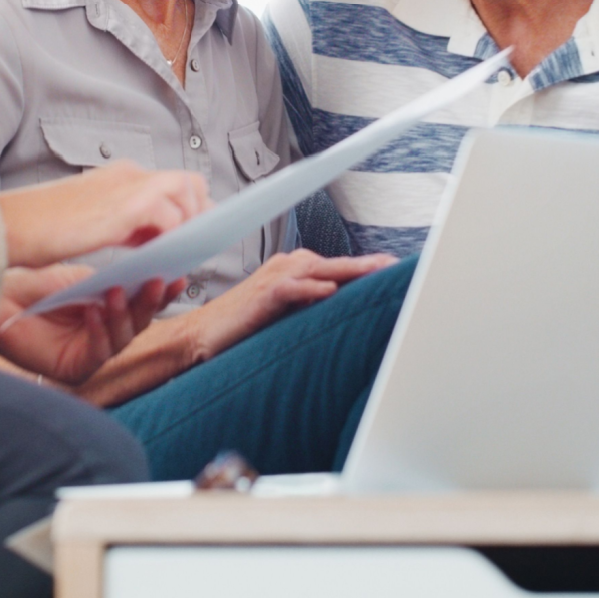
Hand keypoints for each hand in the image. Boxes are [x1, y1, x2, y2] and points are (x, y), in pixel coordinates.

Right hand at [0, 162, 210, 267]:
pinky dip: (173, 235)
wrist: (8, 226)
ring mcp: (125, 187)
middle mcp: (127, 174)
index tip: (189, 235)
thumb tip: (156, 237)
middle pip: (189, 181)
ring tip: (181, 250)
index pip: (174, 181)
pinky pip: (169, 216)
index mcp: (119, 175)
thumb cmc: (40, 229)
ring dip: (189, 222)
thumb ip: (126, 224)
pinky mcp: (121, 208)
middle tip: (193, 244)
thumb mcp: (93, 223)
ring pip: (186, 191)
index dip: (190, 207)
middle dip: (199, 212)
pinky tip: (163, 254)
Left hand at [0, 264, 180, 383]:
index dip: (162, 292)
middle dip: (150, 302)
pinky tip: (93, 312)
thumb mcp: (83, 277)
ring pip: (123, 338)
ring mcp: (92, 353)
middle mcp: (106, 334)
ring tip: (116, 292)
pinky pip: (97, 352)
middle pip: (139, 322)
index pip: (144, 304)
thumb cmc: (36, 287)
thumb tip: (151, 267)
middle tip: (158, 281)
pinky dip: (98, 330)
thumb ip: (117, 279)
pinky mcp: (76, 369)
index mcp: (112, 311)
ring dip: (122, 314)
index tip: (177, 274)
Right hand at [177, 250, 396, 367]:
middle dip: (365, 264)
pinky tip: (330, 290)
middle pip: (333, 263)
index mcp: (292, 269)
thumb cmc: (242, 325)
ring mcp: (274, 277)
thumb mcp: (285, 312)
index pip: (335, 266)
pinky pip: (290, 288)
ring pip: (318, 269)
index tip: (391, 268)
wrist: (204, 334)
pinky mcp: (263, 294)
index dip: (363, 268)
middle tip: (394, 265)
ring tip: (375, 271)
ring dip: (348, 270)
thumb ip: (310, 304)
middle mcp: (286, 266)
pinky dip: (310, 288)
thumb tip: (341, 306)